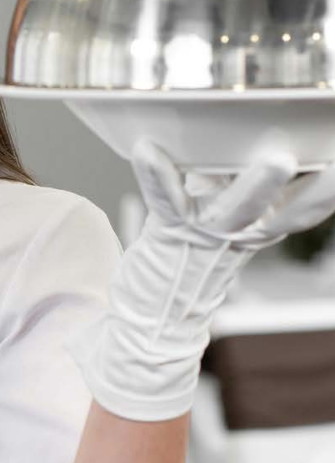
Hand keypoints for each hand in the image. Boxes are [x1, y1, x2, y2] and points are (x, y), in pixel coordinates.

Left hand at [65, 138, 334, 421]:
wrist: (154, 313)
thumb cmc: (187, 258)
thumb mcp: (225, 219)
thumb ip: (238, 189)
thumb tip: (247, 149)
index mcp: (260, 227)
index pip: (305, 207)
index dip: (327, 191)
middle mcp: (240, 231)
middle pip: (286, 210)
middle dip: (317, 190)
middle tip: (332, 170)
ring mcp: (207, 232)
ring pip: (238, 209)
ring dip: (258, 188)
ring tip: (279, 161)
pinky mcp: (169, 230)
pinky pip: (165, 199)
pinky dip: (156, 174)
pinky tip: (147, 150)